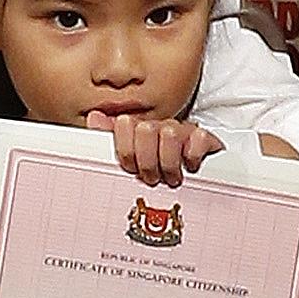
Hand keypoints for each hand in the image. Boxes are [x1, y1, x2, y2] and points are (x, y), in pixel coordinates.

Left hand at [102, 107, 220, 181]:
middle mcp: (159, 126)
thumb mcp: (132, 161)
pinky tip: (191, 166)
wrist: (196, 180)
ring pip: (170, 134)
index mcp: (139, 129)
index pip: (124, 125)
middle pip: (145, 129)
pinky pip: (199, 138)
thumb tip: (94, 117)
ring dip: (169, 163)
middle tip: (152, 177)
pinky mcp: (204, 138)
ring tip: (171, 178)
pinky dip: (193, 156)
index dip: (125, 151)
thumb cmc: (159, 171)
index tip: (131, 169)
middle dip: (146, 160)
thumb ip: (110, 140)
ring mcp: (183, 131)